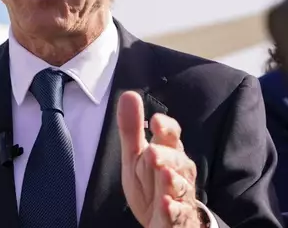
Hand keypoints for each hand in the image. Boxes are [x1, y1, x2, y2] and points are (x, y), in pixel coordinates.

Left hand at [117, 91, 202, 227]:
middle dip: (167, 156)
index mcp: (169, 153)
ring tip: (164, 174)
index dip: (166, 129)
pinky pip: (179, 214)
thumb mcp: (135, 155)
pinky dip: (174, 210)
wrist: (163, 220)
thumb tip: (129, 94)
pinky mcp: (179, 218)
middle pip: (177, 161)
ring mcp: (180, 196)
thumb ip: (132, 128)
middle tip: (152, 153)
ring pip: (181, 186)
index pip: (172, 137)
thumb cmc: (151, 183)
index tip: (156, 121)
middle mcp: (179, 172)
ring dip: (173, 181)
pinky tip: (166, 205)